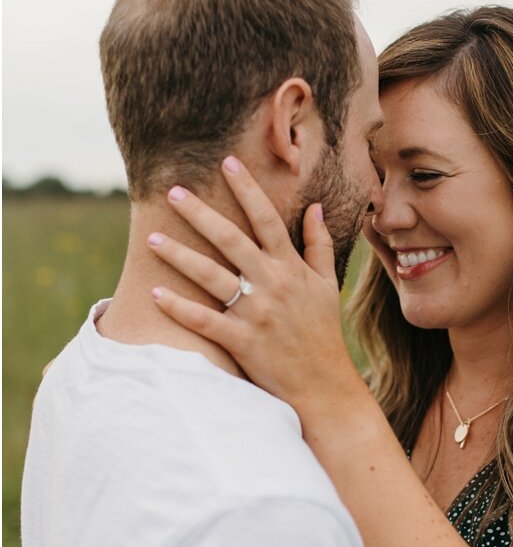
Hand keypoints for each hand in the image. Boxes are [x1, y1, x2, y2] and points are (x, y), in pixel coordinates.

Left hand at [145, 156, 368, 423]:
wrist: (324, 385)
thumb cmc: (322, 333)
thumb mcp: (327, 285)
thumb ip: (319, 245)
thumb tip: (314, 207)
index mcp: (292, 269)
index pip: (268, 220)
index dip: (247, 189)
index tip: (226, 162)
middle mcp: (274, 285)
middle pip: (232, 240)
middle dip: (201, 214)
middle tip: (173, 191)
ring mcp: (257, 313)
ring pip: (212, 277)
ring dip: (180, 256)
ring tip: (152, 237)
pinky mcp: (241, 340)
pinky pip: (204, 319)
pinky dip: (179, 307)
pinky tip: (156, 292)